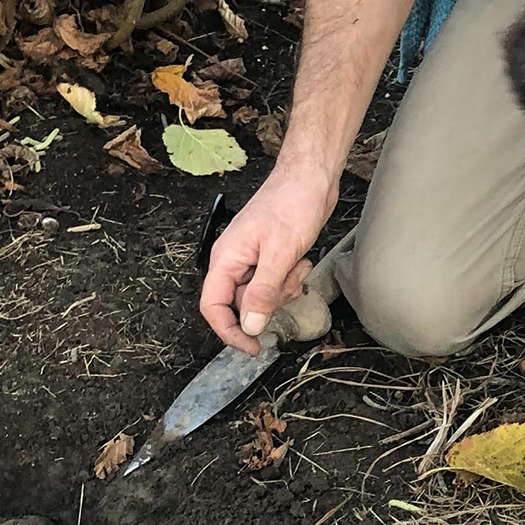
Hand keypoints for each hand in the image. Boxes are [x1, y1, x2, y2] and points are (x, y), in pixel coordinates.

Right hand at [199, 159, 337, 352]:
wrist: (311, 177)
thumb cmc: (292, 202)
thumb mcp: (280, 252)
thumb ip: (263, 292)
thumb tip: (249, 325)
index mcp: (225, 258)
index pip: (213, 307)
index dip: (229, 332)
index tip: (252, 347)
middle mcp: (234, 261)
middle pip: (241, 304)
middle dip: (268, 303)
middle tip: (288, 284)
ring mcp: (252, 259)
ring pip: (261, 296)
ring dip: (283, 289)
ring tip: (296, 265)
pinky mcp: (270, 256)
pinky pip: (275, 283)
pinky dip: (290, 279)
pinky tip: (300, 260)